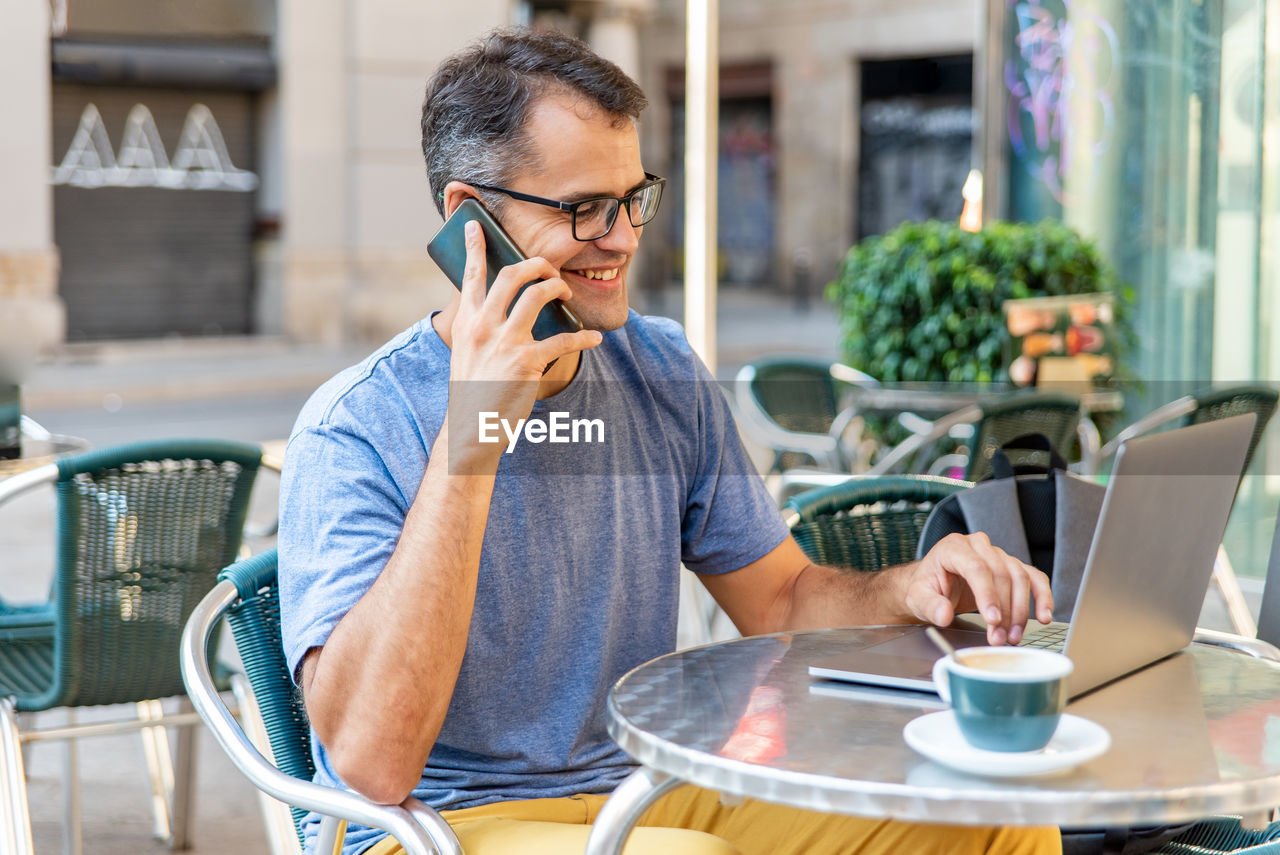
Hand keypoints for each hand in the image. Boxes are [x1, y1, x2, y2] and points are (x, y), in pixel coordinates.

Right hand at [447, 220, 601, 460]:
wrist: (472, 428)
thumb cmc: (474, 390)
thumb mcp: (469, 352)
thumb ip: (482, 327)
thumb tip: (505, 308)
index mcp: (467, 322)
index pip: (471, 276)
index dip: (474, 247)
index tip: (474, 225)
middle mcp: (483, 326)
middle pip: (511, 275)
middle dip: (535, 265)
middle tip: (548, 270)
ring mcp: (505, 342)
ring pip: (537, 295)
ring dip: (558, 288)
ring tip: (567, 293)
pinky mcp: (526, 361)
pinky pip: (563, 339)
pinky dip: (583, 337)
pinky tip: (594, 339)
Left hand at [901, 532, 1052, 644]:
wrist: (934, 585)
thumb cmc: (926, 588)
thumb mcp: (917, 598)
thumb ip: (930, 605)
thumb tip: (943, 614)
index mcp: (953, 547)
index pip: (976, 567)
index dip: (987, 594)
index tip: (993, 620)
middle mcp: (978, 546)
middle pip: (1001, 574)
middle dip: (1004, 610)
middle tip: (999, 638)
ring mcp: (997, 554)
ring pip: (1019, 577)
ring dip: (1020, 611)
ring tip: (1012, 636)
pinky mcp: (1011, 566)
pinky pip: (1033, 578)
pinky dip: (1042, 596)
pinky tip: (1044, 615)